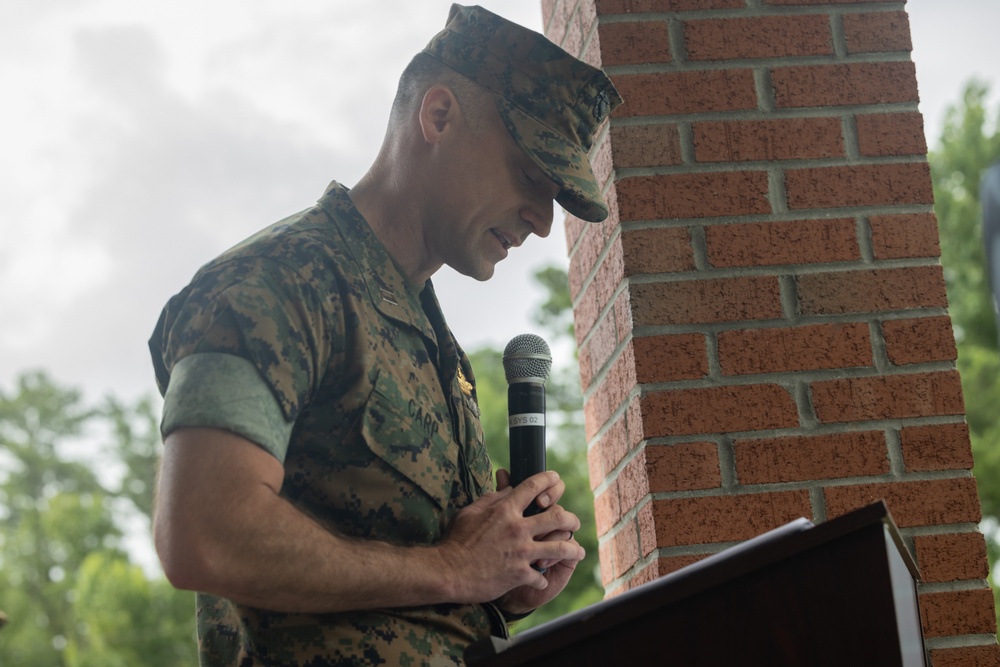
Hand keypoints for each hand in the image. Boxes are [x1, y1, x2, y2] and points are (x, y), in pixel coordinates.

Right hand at [436, 470, 583, 605]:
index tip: (555, 478)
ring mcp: (521, 552)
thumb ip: (492, 500)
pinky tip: (541, 579)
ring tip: (578, 551)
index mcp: (505, 510)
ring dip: (572, 549)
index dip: (548, 479)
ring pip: (560, 547)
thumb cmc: (455, 540)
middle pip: (557, 517)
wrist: (448, 572)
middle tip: (574, 522)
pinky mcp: (520, 574)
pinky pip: (541, 576)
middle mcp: (518, 528)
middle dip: (571, 519)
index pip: (533, 487)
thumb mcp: (470, 511)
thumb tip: (507, 490)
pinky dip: (542, 578)